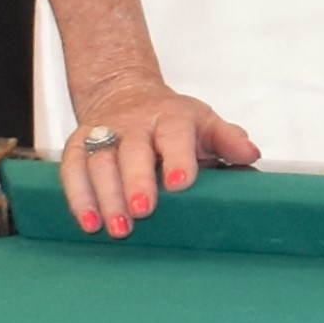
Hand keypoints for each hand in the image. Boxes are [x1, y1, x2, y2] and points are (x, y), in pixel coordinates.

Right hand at [63, 86, 256, 237]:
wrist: (124, 94)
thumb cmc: (172, 121)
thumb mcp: (205, 123)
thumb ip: (228, 140)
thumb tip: (251, 154)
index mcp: (171, 117)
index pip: (174, 134)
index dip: (178, 157)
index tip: (181, 183)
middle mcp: (135, 123)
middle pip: (132, 150)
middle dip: (136, 181)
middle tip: (143, 211)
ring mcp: (104, 133)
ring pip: (98, 161)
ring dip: (105, 196)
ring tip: (116, 228)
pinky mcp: (78, 144)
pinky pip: (72, 169)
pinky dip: (78, 196)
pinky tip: (89, 223)